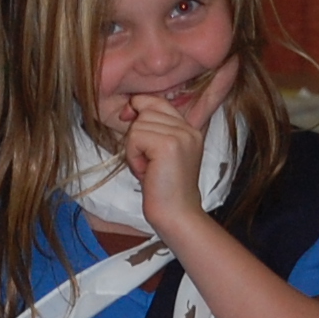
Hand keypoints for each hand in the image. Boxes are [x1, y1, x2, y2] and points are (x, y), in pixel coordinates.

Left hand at [121, 95, 209, 237]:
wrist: (176, 215)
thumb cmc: (164, 190)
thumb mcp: (161, 154)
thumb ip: (153, 129)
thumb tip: (131, 106)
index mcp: (190, 130)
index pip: (159, 101)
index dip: (140, 107)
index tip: (128, 119)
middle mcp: (189, 129)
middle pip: (146, 110)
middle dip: (136, 137)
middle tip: (146, 162)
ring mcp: (180, 135)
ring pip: (139, 124)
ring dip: (134, 149)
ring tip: (148, 168)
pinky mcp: (168, 144)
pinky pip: (136, 137)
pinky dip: (133, 156)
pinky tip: (145, 172)